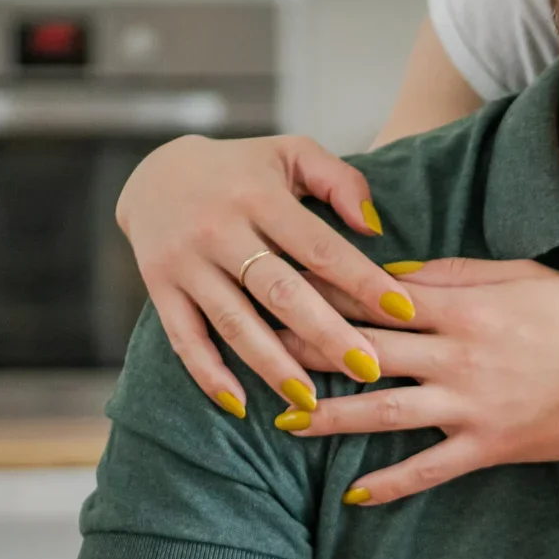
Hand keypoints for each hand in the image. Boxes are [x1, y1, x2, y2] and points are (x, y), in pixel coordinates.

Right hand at [115, 133, 413, 417]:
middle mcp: (219, 229)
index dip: (363, 280)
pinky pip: (183, 337)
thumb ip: (340, 181)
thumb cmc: (244, 169)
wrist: (154, 170)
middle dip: (327, 334)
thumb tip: (375, 228)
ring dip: (273, 365)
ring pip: (234, 322)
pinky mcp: (159, 287)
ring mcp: (185, 261)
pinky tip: (240, 405)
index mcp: (259, 196)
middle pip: (280, 291)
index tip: (404, 312)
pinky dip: (208, 374)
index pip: (320, 245)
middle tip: (368, 369)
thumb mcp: (292, 153)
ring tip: (311, 402)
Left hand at [273, 258, 558, 502]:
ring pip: (384, 410)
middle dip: (306, 350)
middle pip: (366, 350)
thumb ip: (454, 271)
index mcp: (463, 305)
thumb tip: (391, 271)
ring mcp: (470, 403)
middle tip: (256, 349)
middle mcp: (458, 353)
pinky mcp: (489, 445)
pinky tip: (354, 493)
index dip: (324, 292)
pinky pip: (429, 468)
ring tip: (283, 422)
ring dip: (329, 417)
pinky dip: (391, 484)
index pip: (377, 295)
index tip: (281, 286)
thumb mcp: (522, 274)